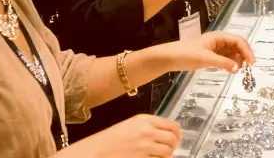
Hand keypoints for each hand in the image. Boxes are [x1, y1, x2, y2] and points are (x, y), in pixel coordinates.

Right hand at [62, 114, 181, 157]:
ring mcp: (145, 147)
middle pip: (173, 139)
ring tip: (161, 156)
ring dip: (167, 155)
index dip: (178, 133)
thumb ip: (148, 127)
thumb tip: (166, 134)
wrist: (96, 152)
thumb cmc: (110, 139)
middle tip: (171, 149)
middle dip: (174, 146)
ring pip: (168, 152)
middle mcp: (147, 132)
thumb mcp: (130, 125)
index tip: (177, 138)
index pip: (172, 125)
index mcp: (144, 120)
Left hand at [153, 31, 254, 72]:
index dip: (247, 50)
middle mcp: (219, 41)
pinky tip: (231, 70)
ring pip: (232, 52)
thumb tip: (238, 69)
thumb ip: (223, 63)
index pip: (238, 41)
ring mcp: (216, 48)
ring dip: (238, 60)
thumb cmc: (187, 54)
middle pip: (237, 46)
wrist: (170, 58)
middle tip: (248, 68)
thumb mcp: (206, 58)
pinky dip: (231, 63)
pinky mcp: (212, 55)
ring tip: (239, 70)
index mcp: (219, 37)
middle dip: (244, 55)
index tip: (251, 63)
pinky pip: (226, 58)